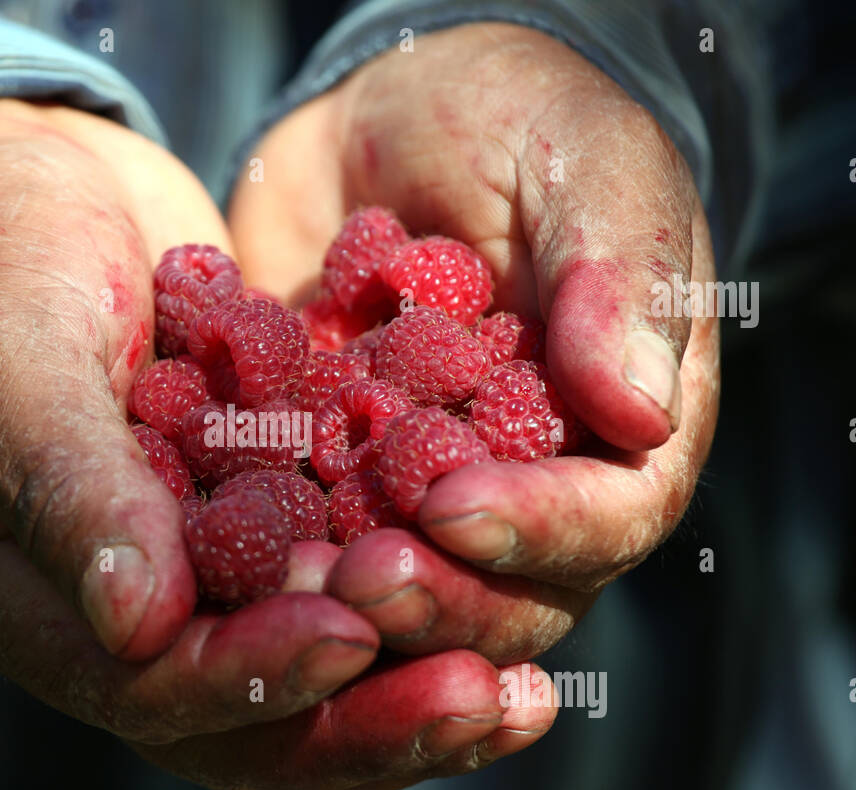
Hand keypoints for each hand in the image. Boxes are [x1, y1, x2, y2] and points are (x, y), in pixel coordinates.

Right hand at [0, 100, 551, 789]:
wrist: (7, 171)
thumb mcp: (10, 359)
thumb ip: (70, 490)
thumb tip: (138, 626)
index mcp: (23, 599)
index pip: (147, 685)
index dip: (253, 676)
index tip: (355, 634)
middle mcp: (109, 604)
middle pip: (245, 713)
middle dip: (364, 712)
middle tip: (484, 698)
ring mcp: (184, 556)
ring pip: (304, 649)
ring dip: (409, 667)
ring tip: (520, 688)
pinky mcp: (248, 498)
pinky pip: (335, 562)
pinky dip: (412, 576)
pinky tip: (502, 578)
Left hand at [230, 23, 720, 664]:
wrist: (377, 126)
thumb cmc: (511, 121)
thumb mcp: (584, 161)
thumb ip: (620, 275)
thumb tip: (641, 413)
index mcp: (623, 424)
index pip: (613, 514)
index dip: (542, 529)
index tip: (452, 506)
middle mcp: (536, 484)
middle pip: (511, 592)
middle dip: (439, 594)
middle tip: (356, 579)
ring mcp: (431, 498)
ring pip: (414, 590)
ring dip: (352, 603)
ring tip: (284, 582)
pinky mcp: (339, 490)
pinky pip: (315, 541)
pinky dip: (271, 556)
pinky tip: (214, 548)